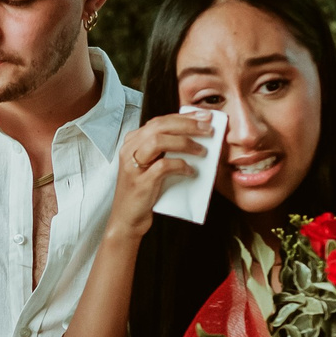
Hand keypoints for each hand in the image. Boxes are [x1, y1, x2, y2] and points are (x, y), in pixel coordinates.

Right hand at [108, 112, 212, 240]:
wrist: (127, 219)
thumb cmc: (143, 192)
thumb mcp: (151, 165)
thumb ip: (165, 150)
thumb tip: (195, 138)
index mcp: (133, 141)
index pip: (160, 121)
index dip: (183, 117)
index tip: (204, 117)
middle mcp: (130, 149)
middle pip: (160, 126)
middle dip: (187, 124)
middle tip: (208, 129)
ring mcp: (133, 165)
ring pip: (159, 141)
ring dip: (184, 143)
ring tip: (202, 151)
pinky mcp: (140, 182)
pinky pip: (163, 166)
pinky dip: (181, 166)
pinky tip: (192, 171)